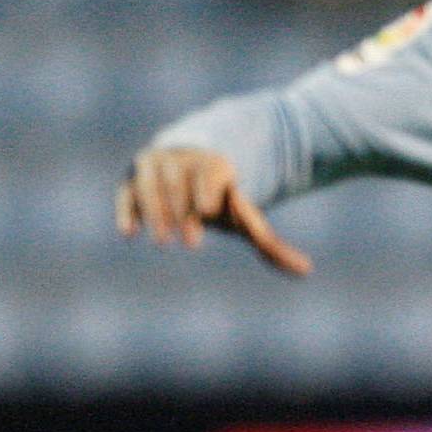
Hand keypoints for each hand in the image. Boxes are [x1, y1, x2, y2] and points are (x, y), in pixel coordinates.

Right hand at [116, 146, 310, 274]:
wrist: (188, 173)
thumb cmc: (221, 203)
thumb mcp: (246, 219)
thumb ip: (271, 244)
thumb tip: (306, 270)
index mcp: (213, 166)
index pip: (208, 174)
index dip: (207, 190)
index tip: (208, 211)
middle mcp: (181, 160)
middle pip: (179, 180)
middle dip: (184, 209)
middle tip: (191, 243)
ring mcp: (154, 167)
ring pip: (149, 182)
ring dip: (155, 209)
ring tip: (162, 240)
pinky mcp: (132, 179)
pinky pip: (126, 191)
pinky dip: (127, 208)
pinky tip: (129, 232)